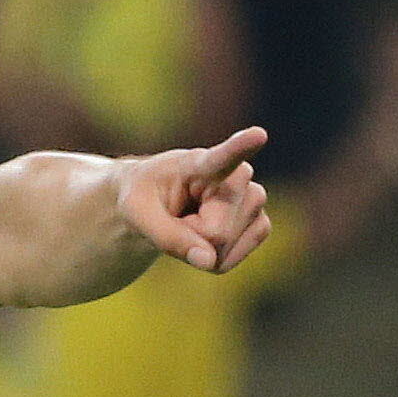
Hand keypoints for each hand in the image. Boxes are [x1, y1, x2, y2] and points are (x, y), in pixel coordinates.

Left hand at [119, 127, 272, 275]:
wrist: (157, 205)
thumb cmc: (144, 199)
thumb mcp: (137, 214)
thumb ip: (168, 236)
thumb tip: (209, 261)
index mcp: (202, 162)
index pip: (224, 156)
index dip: (241, 147)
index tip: (258, 135)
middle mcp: (238, 175)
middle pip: (216, 232)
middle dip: (191, 237)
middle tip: (178, 218)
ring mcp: (254, 200)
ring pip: (224, 247)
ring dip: (201, 248)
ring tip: (191, 222)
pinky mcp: (260, 224)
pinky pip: (233, 259)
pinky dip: (213, 261)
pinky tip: (205, 239)